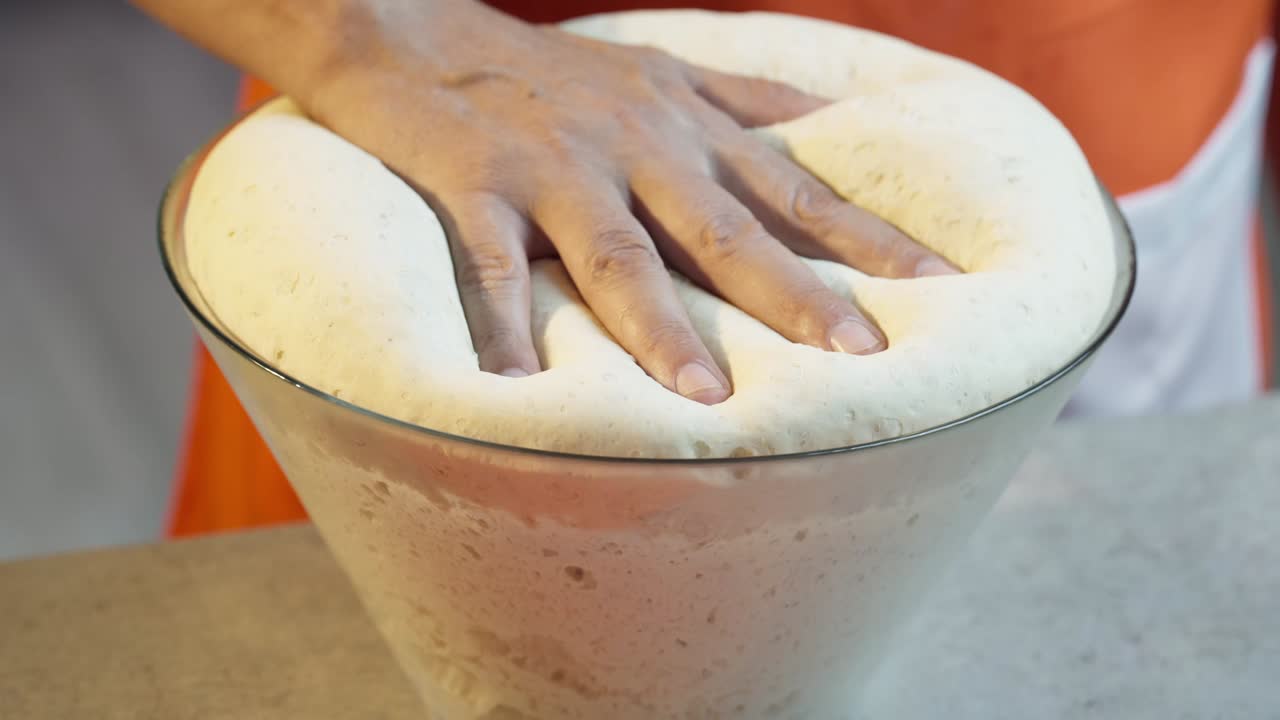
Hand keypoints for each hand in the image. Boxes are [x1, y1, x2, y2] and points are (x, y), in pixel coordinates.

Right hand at [154, 0, 957, 403]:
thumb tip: (830, 121)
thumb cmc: (550, 71)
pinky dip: (503, 327)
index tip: (940, 286)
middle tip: (860, 356)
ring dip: (661, 326)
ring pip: (619, 255)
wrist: (415, 29)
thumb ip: (745, 101)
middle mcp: (636, 148)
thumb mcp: (661, 69)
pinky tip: (516, 390)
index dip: (868, 238)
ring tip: (707, 397)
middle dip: (795, 294)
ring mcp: (555, 167)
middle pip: (727, 231)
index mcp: (685, 129)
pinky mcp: (473, 182)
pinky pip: (492, 266)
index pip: (794, 190)